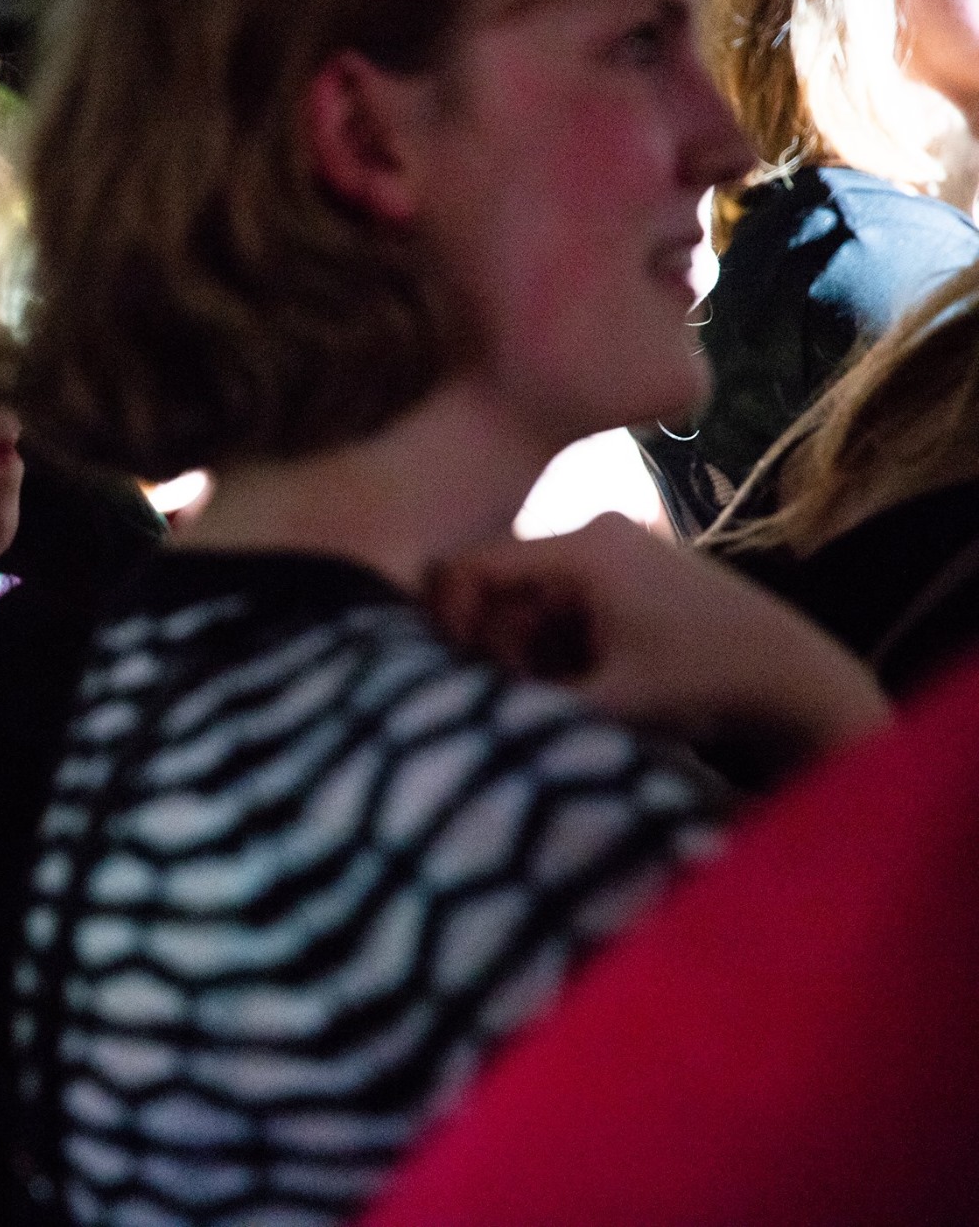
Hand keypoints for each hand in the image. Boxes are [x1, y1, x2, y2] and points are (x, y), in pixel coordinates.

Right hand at [426, 514, 889, 771]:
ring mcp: (615, 548)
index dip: (446, 616)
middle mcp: (595, 531)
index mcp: (584, 548)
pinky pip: (563, 600)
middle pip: (501, 583)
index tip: (447, 670)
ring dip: (525, 649)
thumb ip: (524, 707)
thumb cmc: (705, 683)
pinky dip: (556, 643)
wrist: (797, 678)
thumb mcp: (609, 703)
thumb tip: (450, 713)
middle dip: (493, 642)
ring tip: (553, 696)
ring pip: (530, 597)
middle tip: (509, 696)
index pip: (474, 564)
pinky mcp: (630, 571)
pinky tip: (580, 683)